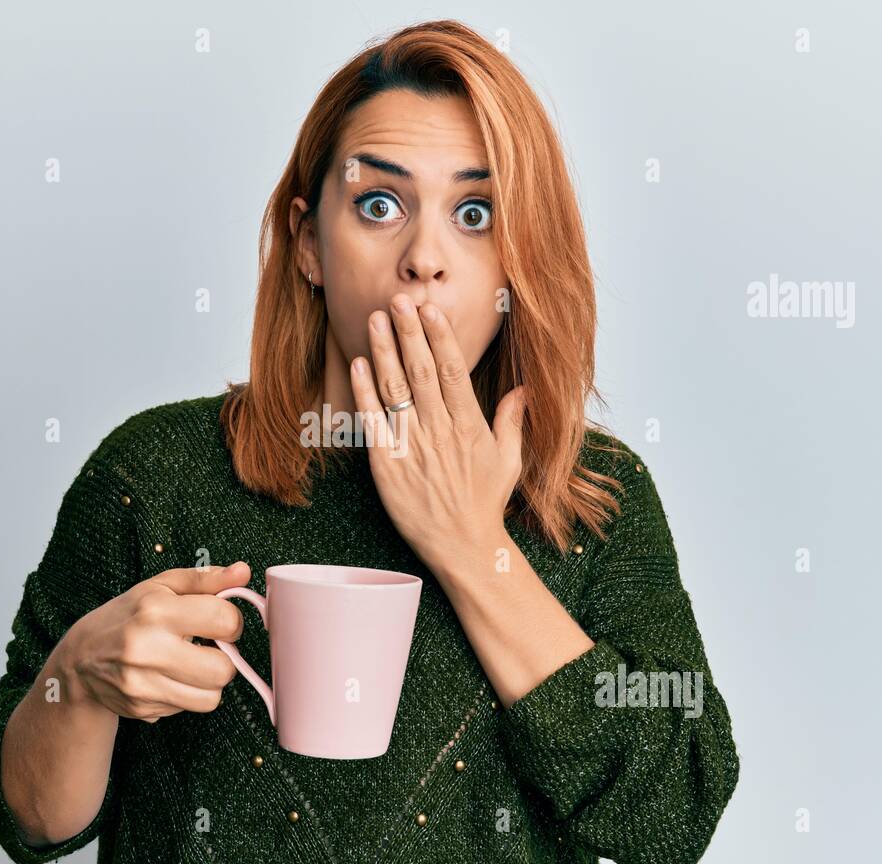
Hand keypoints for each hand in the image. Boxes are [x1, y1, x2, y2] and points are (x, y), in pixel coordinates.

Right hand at [56, 563, 250, 722]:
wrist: (81, 659)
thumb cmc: (127, 617)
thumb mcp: (161, 587)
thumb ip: (205, 579)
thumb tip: (243, 572)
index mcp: (156, 610)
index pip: (225, 621)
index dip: (231, 622)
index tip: (218, 622)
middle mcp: (147, 649)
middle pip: (223, 669)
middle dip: (223, 659)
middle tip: (205, 648)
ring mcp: (143, 684)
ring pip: (211, 698)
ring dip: (208, 682)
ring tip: (189, 664)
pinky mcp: (142, 708)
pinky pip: (188, 709)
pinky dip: (186, 695)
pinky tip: (168, 679)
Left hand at [348, 293, 526, 575]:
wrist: (463, 546)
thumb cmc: (486, 504)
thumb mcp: (509, 460)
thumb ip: (511, 421)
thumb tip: (522, 389)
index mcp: (470, 425)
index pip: (453, 371)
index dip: (440, 337)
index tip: (431, 309)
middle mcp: (440, 431)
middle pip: (422, 371)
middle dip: (409, 333)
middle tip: (399, 299)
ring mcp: (413, 446)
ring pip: (396, 389)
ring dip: (384, 352)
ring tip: (376, 319)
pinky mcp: (388, 465)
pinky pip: (374, 421)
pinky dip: (365, 391)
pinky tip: (359, 364)